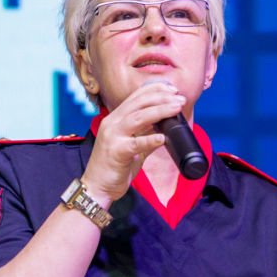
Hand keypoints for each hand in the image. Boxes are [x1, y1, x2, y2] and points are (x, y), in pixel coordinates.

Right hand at [81, 82, 187, 201]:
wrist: (97, 187)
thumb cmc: (113, 168)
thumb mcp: (132, 148)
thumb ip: (146, 137)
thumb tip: (165, 131)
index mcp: (115, 119)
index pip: (135, 97)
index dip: (154, 89)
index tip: (172, 89)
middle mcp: (112, 124)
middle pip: (139, 104)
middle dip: (161, 97)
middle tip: (179, 97)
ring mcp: (112, 137)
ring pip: (138, 118)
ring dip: (160, 110)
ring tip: (176, 108)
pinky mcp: (116, 152)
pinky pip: (136, 143)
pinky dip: (150, 139)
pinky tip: (163, 137)